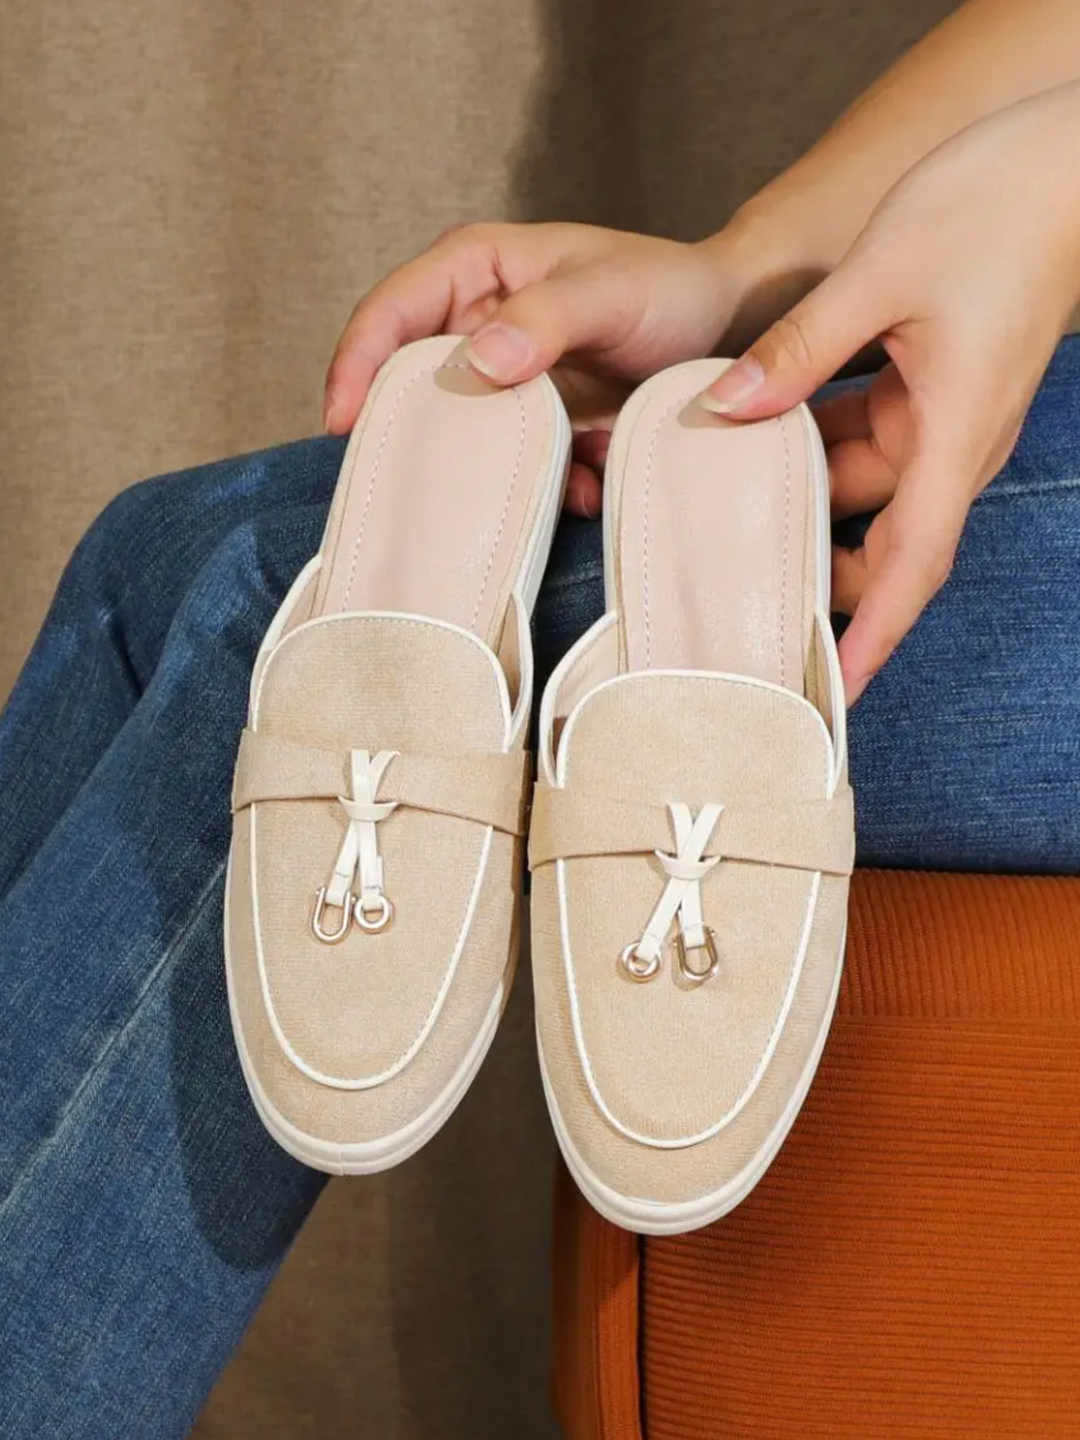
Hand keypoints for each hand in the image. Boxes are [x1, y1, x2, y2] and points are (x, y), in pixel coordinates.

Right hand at [324, 221, 786, 515]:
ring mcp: (507, 378)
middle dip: (418, 436)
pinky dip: (547, 486)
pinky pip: (518, 464)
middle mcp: (479, 322)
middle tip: (416, 485)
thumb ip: (545, 319)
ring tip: (537, 488)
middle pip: (412, 384)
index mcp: (476, 268)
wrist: (734, 330)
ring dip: (493, 470)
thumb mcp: (611, 294)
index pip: (391, 311)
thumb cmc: (672, 290)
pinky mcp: (540, 424)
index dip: (357, 365)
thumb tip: (479, 363)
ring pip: (464, 435)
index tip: (344, 424)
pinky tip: (586, 490)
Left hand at [699, 81, 1079, 704]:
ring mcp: (943, 414)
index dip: (872, 635)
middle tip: (739, 620)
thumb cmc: (996, 203)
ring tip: (716, 533)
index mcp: (956, 434)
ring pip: (861, 488)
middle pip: (880, 543)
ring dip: (800, 504)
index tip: (832, 692)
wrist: (1065, 152)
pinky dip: (810, 447)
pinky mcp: (930, 382)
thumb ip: (801, 348)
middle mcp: (953, 441)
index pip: (912, 566)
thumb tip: (726, 408)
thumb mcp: (883, 273)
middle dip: (818, 583)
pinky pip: (863, 437)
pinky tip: (746, 443)